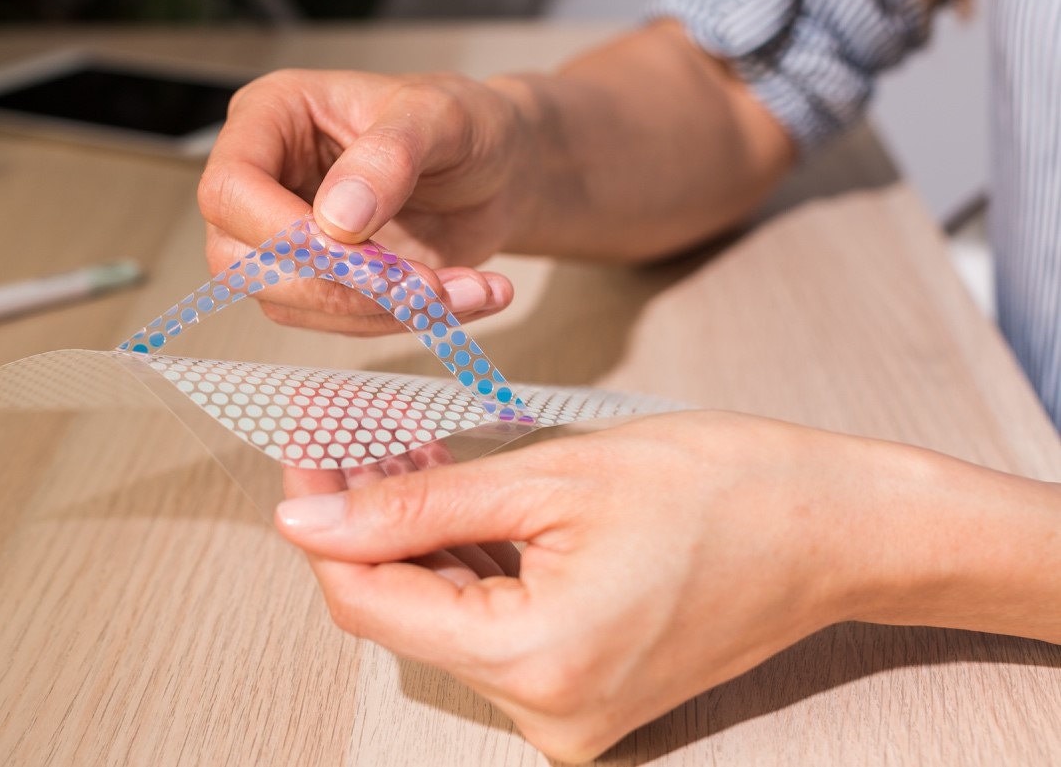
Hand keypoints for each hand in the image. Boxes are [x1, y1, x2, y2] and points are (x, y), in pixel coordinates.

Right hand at [198, 69, 537, 333]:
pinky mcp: (320, 282)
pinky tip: (463, 299)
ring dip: (381, 311)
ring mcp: (285, 237)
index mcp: (272, 117)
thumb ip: (390, 156)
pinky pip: (335, 321)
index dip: (281, 230)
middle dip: (337, 285)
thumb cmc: (465, 125)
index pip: (231, 187)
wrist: (500, 172)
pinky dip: (401, 321)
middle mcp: (266, 179)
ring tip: (466, 290)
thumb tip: (338, 218)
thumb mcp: (441, 117)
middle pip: (240, 259)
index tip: (359, 245)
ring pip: (289, 302)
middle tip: (425, 285)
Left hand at [273, 411, 932, 760]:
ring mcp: (567, 711)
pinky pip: (493, 624)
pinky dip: (463, 559)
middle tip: (349, 432)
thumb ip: (420, 504)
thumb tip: (308, 522)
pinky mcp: (584, 690)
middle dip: (367, 518)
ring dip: (413, 532)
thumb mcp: (554, 477)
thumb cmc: (723, 490)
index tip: (305, 450)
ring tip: (398, 446)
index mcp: (536, 664)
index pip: (370, 602)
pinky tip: (445, 490)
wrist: (838, 529)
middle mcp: (546, 713)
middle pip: (404, 611)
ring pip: (445, 615)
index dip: (323, 523)